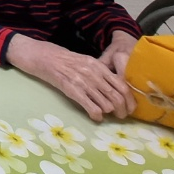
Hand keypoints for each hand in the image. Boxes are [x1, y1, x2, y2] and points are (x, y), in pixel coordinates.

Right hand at [6, 34, 134, 122]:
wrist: (42, 56)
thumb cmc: (64, 60)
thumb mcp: (85, 62)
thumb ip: (100, 73)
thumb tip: (115, 89)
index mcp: (98, 65)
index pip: (122, 85)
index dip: (129, 99)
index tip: (130, 108)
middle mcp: (93, 73)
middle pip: (116, 96)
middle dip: (122, 110)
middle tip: (121, 117)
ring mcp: (82, 81)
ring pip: (106, 103)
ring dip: (109, 113)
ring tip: (107, 116)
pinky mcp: (71, 89)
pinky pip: (91, 107)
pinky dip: (96, 115)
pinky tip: (95, 118)